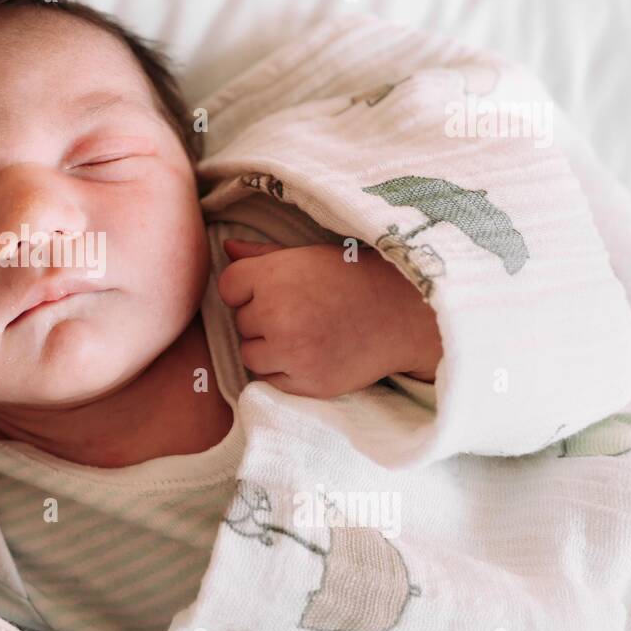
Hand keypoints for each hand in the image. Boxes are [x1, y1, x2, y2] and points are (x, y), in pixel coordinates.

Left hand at [217, 239, 442, 398]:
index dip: (247, 288)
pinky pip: (271, 381)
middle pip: (240, 322)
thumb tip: (226, 247)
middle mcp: (278, 314)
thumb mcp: (308, 256)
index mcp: (274, 276)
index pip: (228, 287)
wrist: (404, 313)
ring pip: (249, 355)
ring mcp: (292, 351)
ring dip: (268, 348)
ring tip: (303, 334)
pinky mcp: (307, 382)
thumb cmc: (353, 278)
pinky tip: (311, 353)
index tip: (275, 289)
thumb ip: (263, 255)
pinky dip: (285, 371)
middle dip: (262, 318)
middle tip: (301, 311)